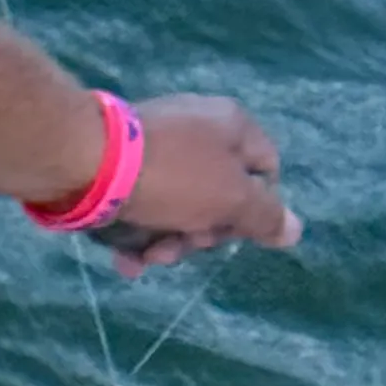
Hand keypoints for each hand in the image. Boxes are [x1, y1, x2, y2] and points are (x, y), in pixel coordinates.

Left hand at [104, 95, 298, 272]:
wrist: (89, 162)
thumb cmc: (173, 177)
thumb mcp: (229, 199)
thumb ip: (263, 216)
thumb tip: (296, 230)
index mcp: (234, 126)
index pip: (267, 170)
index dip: (256, 208)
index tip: (235, 233)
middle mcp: (199, 129)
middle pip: (219, 196)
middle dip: (201, 233)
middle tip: (181, 246)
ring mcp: (159, 145)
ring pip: (179, 208)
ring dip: (166, 243)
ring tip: (146, 256)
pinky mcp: (123, 165)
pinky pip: (144, 204)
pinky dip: (138, 235)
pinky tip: (125, 259)